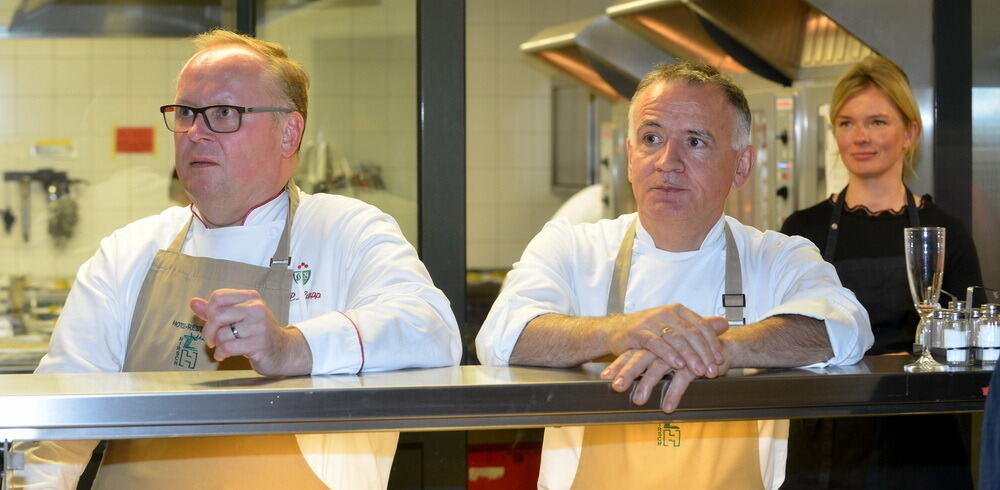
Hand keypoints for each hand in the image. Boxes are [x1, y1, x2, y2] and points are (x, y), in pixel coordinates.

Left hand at [189, 288, 312, 375]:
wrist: (284, 350)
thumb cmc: (259, 333)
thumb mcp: (239, 317)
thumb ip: (216, 310)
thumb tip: (193, 302)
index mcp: (251, 297)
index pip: (218, 297)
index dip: (209, 311)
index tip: (211, 322)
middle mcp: (256, 308)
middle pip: (217, 314)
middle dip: (208, 330)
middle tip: (210, 339)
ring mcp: (259, 326)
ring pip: (222, 333)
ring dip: (217, 344)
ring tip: (222, 347)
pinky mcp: (258, 343)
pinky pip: (229, 347)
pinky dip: (221, 353)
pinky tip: (224, 355)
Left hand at [601, 348, 729, 412]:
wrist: (722, 347)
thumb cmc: (689, 352)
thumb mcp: (666, 356)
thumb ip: (647, 361)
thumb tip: (623, 376)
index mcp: (655, 342)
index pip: (633, 352)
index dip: (619, 364)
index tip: (605, 377)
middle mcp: (664, 346)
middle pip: (642, 357)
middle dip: (627, 373)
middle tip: (616, 387)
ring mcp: (679, 353)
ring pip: (659, 368)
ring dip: (648, 385)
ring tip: (639, 400)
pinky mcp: (695, 363)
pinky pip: (682, 379)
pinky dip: (674, 393)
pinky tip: (667, 406)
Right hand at [606, 303, 727, 376]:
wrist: (616, 330)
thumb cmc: (648, 330)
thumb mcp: (676, 326)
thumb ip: (699, 326)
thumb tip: (725, 324)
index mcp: (678, 310)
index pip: (701, 326)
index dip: (713, 344)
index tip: (720, 360)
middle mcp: (667, 312)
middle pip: (692, 333)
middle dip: (704, 354)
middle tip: (712, 370)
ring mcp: (652, 321)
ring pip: (677, 339)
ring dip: (690, 357)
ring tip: (698, 371)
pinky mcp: (638, 332)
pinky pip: (657, 344)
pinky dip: (669, 355)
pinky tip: (677, 365)